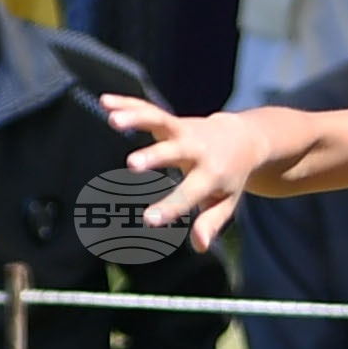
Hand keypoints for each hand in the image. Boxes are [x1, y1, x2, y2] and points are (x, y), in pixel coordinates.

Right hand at [98, 93, 266, 253]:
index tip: (147, 221)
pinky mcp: (171, 119)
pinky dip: (128, 104)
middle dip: (155, 156)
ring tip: (113, 120)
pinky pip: (148, 109)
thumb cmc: (229, 178)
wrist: (242, 140)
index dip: (169, 207)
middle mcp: (197, 151)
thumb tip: (200, 246)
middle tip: (132, 164)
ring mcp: (183, 131)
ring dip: (138, 118)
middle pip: (175, 151)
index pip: (188, 194)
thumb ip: (211, 222)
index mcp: (211, 175)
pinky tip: (104, 102)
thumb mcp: (226, 202)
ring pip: (161, 121)